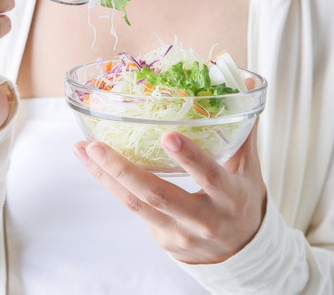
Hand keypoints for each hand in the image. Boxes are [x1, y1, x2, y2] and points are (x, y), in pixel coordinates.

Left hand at [73, 120, 265, 264]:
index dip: (190, 158)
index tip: (168, 136)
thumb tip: (246, 82)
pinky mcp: (163, 238)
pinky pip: (134, 210)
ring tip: (84, 150)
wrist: (240, 251)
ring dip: (106, 176)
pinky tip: (95, 165)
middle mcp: (204, 219)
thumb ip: (243, 127)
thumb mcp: (249, 168)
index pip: (210, 176)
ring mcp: (180, 233)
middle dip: (124, 170)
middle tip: (97, 145)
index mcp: (231, 197)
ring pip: (136, 205)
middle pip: (158, 194)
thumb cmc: (241, 200)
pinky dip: (112, 185)